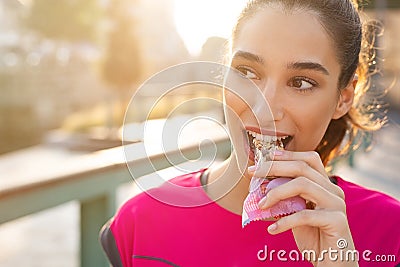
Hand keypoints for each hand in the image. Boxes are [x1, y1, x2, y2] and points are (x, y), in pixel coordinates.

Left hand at [249, 150, 357, 266]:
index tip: (264, 157)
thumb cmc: (314, 237)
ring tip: (261, 205)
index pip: (309, 159)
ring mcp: (337, 205)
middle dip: (274, 167)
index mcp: (326, 185)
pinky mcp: (337, 221)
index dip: (287, 155)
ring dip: (276, 193)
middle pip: (302, 168)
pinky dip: (284, 222)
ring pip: (303, 185)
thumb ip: (286, 199)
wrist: (333, 263)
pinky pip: (305, 215)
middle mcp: (334, 191)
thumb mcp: (296, 213)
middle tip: (253, 172)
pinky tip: (272, 229)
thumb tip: (261, 185)